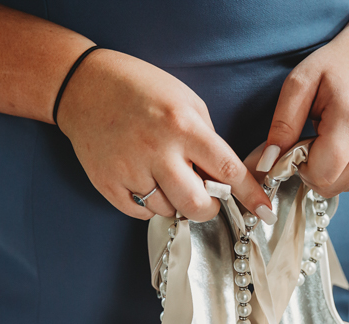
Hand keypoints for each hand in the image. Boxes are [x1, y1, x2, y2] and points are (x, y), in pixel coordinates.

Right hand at [57, 49, 274, 222]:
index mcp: (183, 126)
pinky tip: (143, 179)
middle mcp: (158, 150)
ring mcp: (130, 169)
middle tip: (205, 198)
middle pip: (197, 204)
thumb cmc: (140, 90)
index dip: (250, 195)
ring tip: (163, 174)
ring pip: (167, 211)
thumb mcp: (185, 101)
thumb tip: (222, 178)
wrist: (84, 86)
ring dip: (174, 202)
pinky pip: (140, 213)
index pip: (228, 170)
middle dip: (208, 208)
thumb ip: (206, 139)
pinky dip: (149, 204)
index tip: (264, 212)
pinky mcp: (108, 183)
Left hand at [257, 29, 348, 197]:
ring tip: (337, 137)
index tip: (302, 146)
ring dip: (337, 170)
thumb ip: (282, 124)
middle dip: (318, 170)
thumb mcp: (301, 82)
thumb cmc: (338, 63)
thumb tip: (267, 162)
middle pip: (335, 185)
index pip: (321, 176)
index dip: (304, 168)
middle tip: (318, 140)